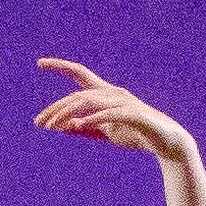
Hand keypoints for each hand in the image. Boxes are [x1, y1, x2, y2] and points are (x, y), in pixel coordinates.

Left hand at [33, 57, 195, 163]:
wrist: (167, 143)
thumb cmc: (136, 134)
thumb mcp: (105, 132)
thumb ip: (85, 128)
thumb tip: (62, 125)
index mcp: (106, 94)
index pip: (80, 74)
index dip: (61, 66)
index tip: (40, 63)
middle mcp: (113, 93)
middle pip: (78, 95)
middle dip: (56, 108)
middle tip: (38, 122)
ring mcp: (124, 103)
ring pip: (89, 102)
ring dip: (68, 114)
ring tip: (52, 127)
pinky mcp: (134, 115)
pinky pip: (109, 115)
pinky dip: (93, 119)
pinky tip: (79, 125)